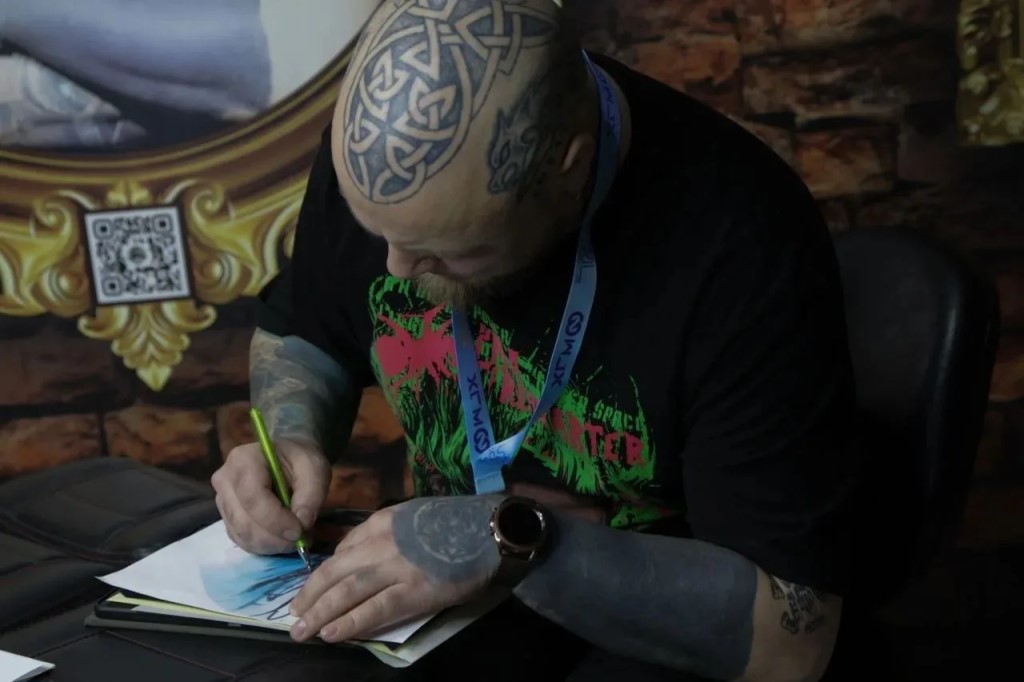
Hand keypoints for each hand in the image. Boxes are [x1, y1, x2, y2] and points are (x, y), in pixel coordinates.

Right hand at [211, 438, 330, 554]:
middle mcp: (225, 480)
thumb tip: (302, 524)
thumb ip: (311, 495)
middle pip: (245, 522)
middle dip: (276, 538)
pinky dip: (264, 545)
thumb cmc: (300, 458)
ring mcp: (222, 499)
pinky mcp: (226, 516)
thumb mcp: (315, 468)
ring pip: (243, 535)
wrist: (286, 455)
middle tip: (302, 540)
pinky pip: (241, 539)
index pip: (253, 499)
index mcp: (244, 460)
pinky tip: (281, 538)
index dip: (276, 521)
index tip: (301, 531)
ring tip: (295, 538)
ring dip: (272, 544)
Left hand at [288, 495, 501, 642]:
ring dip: (319, 613)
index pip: (341, 550)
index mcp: (381, 522)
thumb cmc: (453, 524)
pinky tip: (331, 634)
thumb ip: (380, 532)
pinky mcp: (414, 591)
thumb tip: (351, 557)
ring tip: (301, 630)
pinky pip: (375, 609)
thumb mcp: (410, 515)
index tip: (311, 592)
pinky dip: (350, 623)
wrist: (488, 530)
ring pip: (347, 592)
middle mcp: (382, 543)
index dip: (321, 575)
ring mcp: (397, 568)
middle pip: (335, 572)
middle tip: (293, 615)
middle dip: (310, 596)